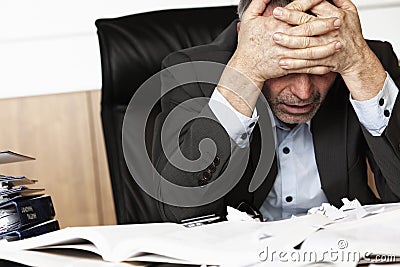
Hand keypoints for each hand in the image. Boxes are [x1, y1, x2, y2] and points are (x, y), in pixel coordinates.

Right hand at [216, 0, 340, 116]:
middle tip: (338, 21)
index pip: (296, 10)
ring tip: (339, 43)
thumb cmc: (247, 44)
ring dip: (326, 48)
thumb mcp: (249, 18)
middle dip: (324, 25)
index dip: (310, 2)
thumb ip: (259, 2)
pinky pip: (305, 67)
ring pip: (309, 51)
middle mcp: (282, 39)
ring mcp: (286, 54)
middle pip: (307, 30)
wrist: (244, 67)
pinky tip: (328, 64)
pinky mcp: (287, 67)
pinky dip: (317, 67)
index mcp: (274, 26)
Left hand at [273, 0, 385, 99]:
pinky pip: (307, 64)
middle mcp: (331, 32)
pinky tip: (283, 62)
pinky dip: (295, 64)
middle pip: (308, 25)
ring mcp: (327, 48)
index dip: (299, 4)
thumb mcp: (351, 11)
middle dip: (290, 21)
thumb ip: (337, 0)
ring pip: (306, 46)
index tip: (285, 6)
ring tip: (275, 39)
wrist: (357, 58)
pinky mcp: (324, 62)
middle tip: (275, 17)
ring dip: (289, 43)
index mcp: (336, 17)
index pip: (315, 6)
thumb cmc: (351, 33)